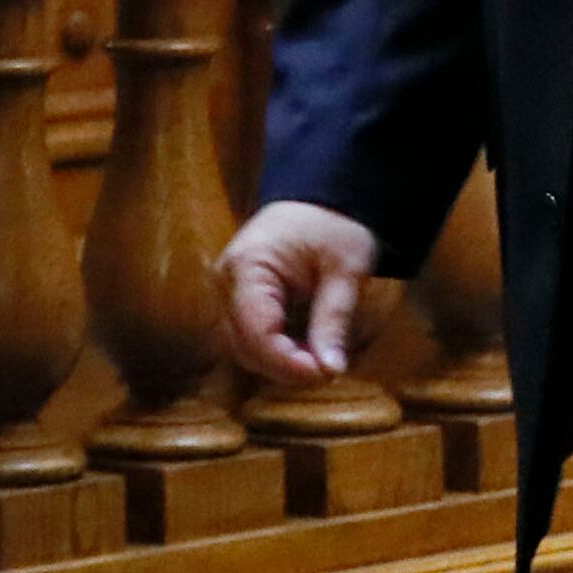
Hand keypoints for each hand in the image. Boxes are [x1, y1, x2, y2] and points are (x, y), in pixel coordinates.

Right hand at [218, 199, 380, 384]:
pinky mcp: (237, 299)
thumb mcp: (346, 268)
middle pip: (244, 346)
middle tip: (328, 372)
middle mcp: (226, 281)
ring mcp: (227, 291)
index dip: (287, 363)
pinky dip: (276, 349)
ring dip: (279, 362)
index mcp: (247, 265)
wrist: (322, 198)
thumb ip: (335, 319)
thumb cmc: (334, 224)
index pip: (257, 332)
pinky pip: (249, 337)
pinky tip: (307, 349)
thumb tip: (331, 371)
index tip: (324, 375)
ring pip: (243, 347)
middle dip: (285, 366)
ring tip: (321, 361)